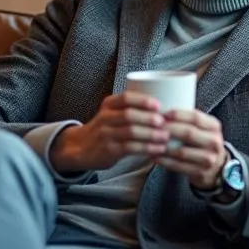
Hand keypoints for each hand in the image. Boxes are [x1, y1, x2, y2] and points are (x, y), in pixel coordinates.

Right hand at [50, 92, 168, 173]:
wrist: (82, 147)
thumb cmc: (106, 129)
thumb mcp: (112, 113)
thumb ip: (131, 108)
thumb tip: (165, 108)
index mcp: (109, 104)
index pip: (125, 98)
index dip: (143, 101)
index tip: (159, 105)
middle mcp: (105, 117)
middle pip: (129, 115)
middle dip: (149, 118)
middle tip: (165, 122)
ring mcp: (106, 134)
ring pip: (130, 132)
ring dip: (151, 134)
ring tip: (166, 137)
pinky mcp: (109, 150)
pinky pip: (130, 148)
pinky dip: (146, 148)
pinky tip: (158, 149)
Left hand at [157, 110, 226, 189]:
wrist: (215, 167)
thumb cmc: (200, 141)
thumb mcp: (201, 127)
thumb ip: (187, 118)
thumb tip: (160, 105)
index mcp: (213, 126)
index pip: (195, 117)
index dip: (177, 115)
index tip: (161, 113)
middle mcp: (214, 142)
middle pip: (188, 133)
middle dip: (168, 129)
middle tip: (152, 127)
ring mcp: (209, 159)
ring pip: (182, 152)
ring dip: (164, 147)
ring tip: (150, 142)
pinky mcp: (200, 172)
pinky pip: (179, 166)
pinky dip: (165, 161)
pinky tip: (154, 156)